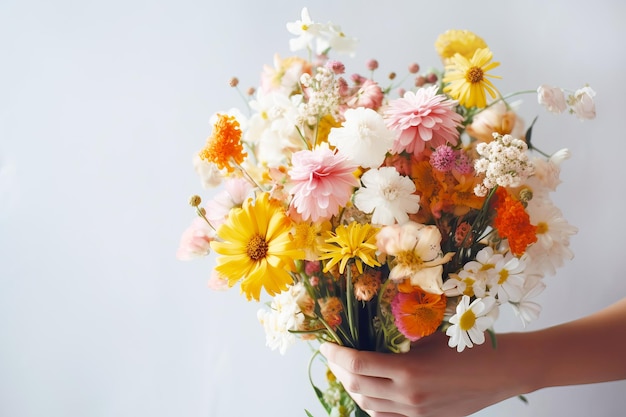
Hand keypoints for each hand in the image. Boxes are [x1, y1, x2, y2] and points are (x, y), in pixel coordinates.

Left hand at [320, 332, 529, 416]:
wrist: (505, 370)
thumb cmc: (469, 345)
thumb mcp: (429, 337)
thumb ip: (398, 343)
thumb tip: (370, 338)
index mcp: (409, 370)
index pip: (357, 364)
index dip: (335, 355)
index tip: (325, 345)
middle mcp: (408, 396)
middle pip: (357, 387)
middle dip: (339, 371)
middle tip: (333, 356)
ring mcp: (417, 413)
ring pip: (369, 406)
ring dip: (353, 389)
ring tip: (348, 372)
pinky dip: (372, 404)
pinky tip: (369, 390)